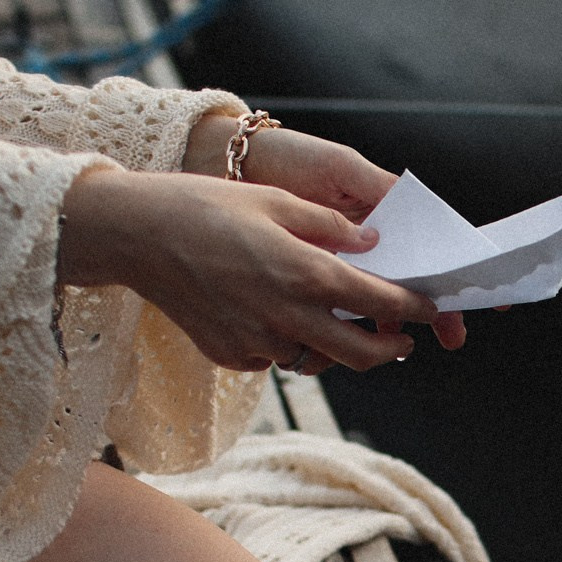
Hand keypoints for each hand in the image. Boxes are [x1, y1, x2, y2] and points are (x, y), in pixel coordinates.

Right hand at [184, 116, 467, 350]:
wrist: (135, 236)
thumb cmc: (203, 207)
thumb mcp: (274, 200)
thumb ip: (329, 227)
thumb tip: (371, 244)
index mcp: (305, 273)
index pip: (380, 302)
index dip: (412, 307)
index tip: (426, 307)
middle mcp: (287, 316)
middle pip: (362, 354)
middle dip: (390, 349)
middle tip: (400, 340)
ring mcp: (258, 343)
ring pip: (319, 360)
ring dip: (339, 348)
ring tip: (342, 326)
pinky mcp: (233, 356)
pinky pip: (277, 358)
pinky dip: (291, 344)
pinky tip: (282, 318)